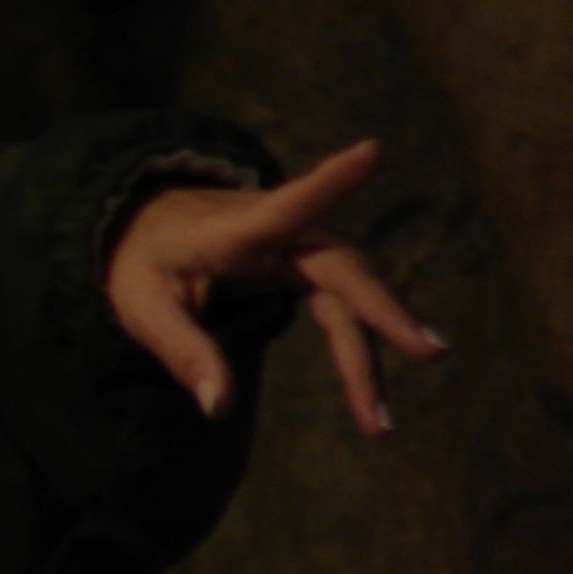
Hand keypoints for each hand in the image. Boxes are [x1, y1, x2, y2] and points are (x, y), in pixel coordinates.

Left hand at [106, 138, 444, 436]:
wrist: (145, 230)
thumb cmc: (142, 263)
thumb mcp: (143, 309)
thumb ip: (183, 352)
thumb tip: (218, 407)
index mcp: (231, 231)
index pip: (284, 205)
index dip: (328, 182)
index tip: (372, 151)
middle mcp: (276, 233)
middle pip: (341, 269)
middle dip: (383, 312)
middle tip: (429, 351)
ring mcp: (296, 248)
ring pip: (350, 296)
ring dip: (370, 353)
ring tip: (379, 422)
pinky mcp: (305, 267)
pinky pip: (342, 308)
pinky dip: (357, 350)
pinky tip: (369, 395)